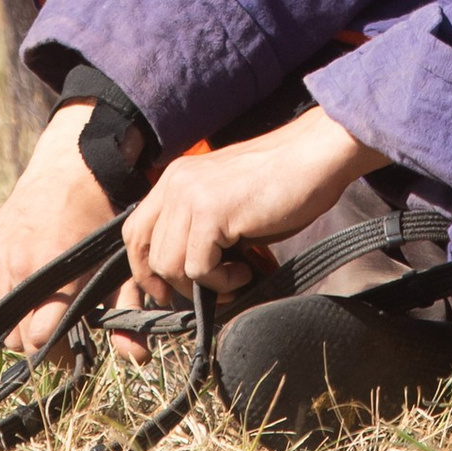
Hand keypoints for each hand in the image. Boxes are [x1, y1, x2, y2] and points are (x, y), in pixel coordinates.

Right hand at [0, 104, 115, 354]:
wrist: (69, 172)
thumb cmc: (99, 220)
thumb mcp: (118, 264)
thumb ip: (127, 312)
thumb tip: (137, 358)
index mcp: (56, 271)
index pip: (40, 340)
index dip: (61, 351)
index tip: (76, 345)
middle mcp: (18, 268)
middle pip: (21, 341)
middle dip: (44, 343)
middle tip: (63, 326)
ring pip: (2, 329)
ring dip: (23, 327)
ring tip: (46, 307)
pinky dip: (1, 310)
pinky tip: (24, 294)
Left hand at [118, 108, 380, 309]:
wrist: (315, 156)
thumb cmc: (281, 183)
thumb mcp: (226, 203)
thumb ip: (200, 228)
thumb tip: (186, 278)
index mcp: (175, 178)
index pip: (136, 231)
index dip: (145, 269)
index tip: (168, 292)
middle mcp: (175, 183)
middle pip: (145, 252)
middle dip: (169, 284)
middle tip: (206, 294)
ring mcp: (190, 196)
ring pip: (169, 266)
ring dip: (203, 284)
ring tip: (237, 274)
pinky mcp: (211, 212)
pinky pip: (198, 269)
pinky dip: (222, 281)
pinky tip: (246, 269)